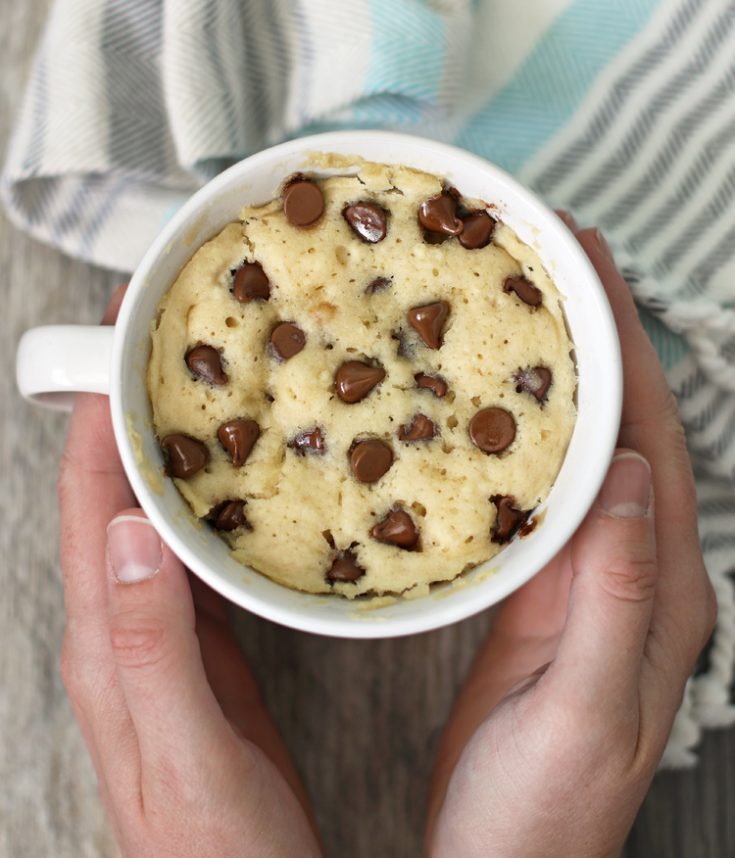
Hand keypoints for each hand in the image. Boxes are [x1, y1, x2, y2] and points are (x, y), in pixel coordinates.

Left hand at [58, 286, 320, 857]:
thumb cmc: (212, 845)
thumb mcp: (186, 751)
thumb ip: (151, 646)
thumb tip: (130, 533)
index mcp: (105, 639)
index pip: (87, 502)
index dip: (94, 415)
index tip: (113, 339)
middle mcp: (121, 624)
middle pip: (112, 492)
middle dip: (127, 407)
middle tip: (163, 338)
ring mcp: (160, 632)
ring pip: (154, 513)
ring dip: (170, 446)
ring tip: (207, 385)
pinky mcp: (200, 645)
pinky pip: (194, 550)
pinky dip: (209, 499)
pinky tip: (241, 480)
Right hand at [425, 217, 716, 857]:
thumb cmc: (545, 807)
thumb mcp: (584, 707)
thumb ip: (616, 595)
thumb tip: (627, 475)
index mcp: (660, 585)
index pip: (649, 437)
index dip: (623, 344)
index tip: (590, 264)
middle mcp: (634, 565)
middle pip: (624, 424)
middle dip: (597, 333)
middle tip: (554, 255)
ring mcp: (590, 574)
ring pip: (581, 448)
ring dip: (559, 373)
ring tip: (524, 308)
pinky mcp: (546, 589)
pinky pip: (543, 488)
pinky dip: (524, 432)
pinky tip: (491, 407)